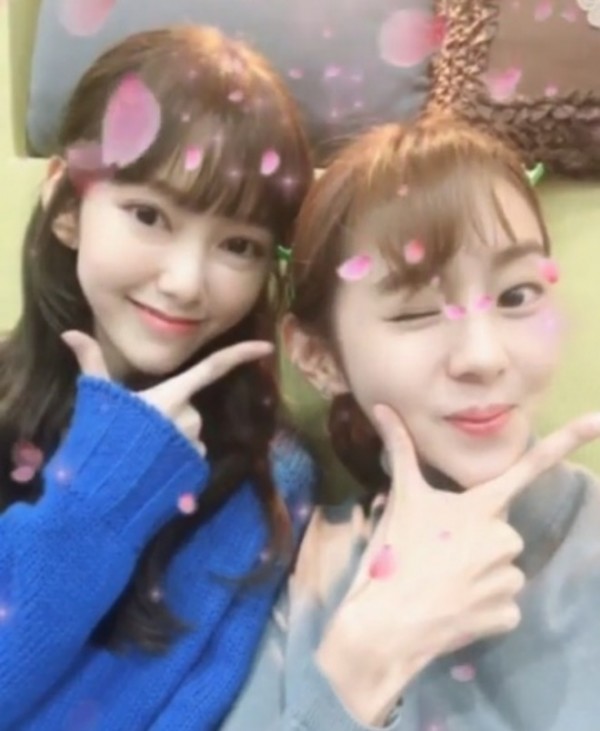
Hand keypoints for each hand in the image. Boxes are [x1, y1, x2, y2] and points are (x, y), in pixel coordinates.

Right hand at [61, 331, 273, 455]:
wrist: (100, 499)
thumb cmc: (98, 444)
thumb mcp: (96, 399)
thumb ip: (91, 363)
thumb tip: (70, 332)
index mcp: (170, 397)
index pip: (212, 368)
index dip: (240, 355)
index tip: (268, 349)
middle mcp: (189, 420)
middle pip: (189, 409)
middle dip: (171, 416)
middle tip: (140, 432)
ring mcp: (193, 448)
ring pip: (190, 436)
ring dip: (173, 441)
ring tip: (143, 453)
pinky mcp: (194, 473)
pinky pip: (190, 460)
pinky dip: (176, 463)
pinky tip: (154, 471)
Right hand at [318, 404, 599, 722]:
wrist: (386, 624)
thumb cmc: (394, 555)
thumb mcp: (399, 500)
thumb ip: (399, 449)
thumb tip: (380, 407)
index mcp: (481, 507)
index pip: (527, 467)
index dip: (565, 441)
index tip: (599, 421)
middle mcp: (504, 538)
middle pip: (501, 531)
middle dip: (476, 540)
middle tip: (437, 553)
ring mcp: (509, 580)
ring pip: (502, 568)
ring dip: (480, 574)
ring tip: (442, 582)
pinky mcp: (508, 616)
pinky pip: (503, 604)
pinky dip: (483, 606)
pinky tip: (454, 608)